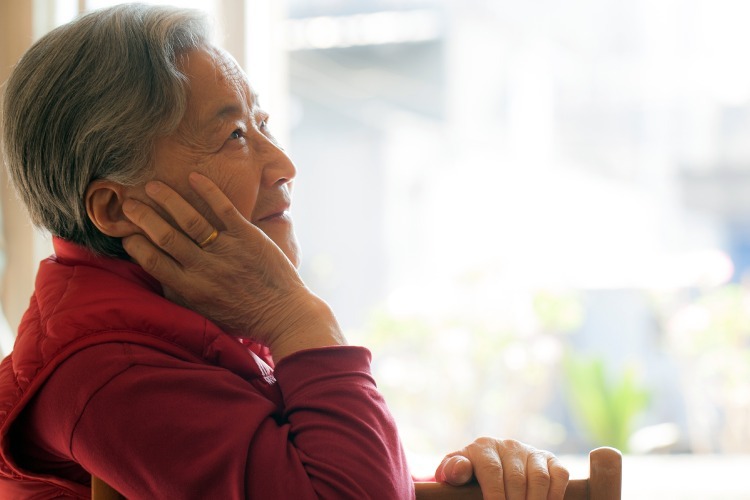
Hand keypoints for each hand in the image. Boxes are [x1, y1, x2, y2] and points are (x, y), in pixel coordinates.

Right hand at [121, 172, 344, 359]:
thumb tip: (157, 275)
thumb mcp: (204, 313)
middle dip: (143, 217)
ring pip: (190, 220)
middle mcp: (204, 269)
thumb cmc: (244, 317)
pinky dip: (208, 191)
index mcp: (190, 289)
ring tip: (151, 186)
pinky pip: (224, 209)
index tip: (126, 232)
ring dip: (168, 200)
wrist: (284, 315)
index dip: (135, 243)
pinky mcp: (248, 237)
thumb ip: (181, 294)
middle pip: (164, 236)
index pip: (152, 260)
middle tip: (129, 203)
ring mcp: (226, 251)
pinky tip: (193, 177)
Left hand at [434, 438, 568, 499]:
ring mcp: (531, 451)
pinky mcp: (549, 459)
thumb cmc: (470, 477)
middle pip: (516, 478)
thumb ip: (452, 471)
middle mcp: (509, 445)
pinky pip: (559, 474)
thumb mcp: (455, 474)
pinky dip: (555, 494)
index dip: (494, 494)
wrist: (487, 468)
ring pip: (539, 478)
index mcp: (483, 447)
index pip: (492, 470)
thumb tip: (460, 469)